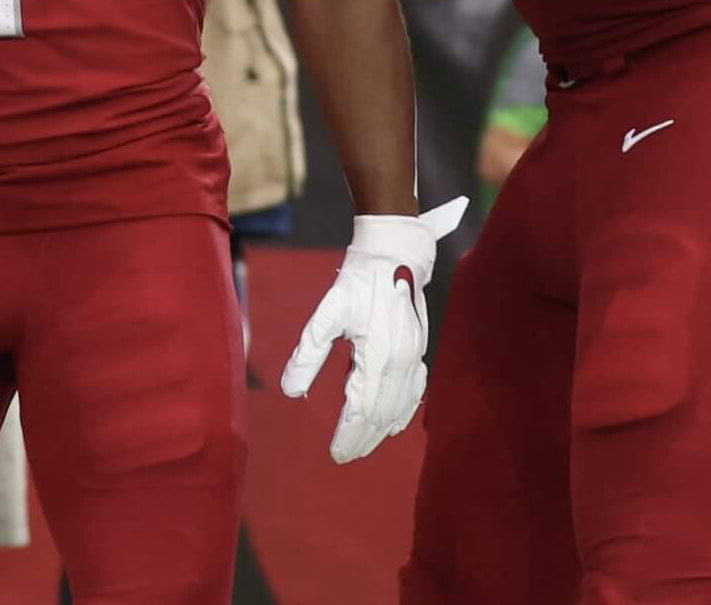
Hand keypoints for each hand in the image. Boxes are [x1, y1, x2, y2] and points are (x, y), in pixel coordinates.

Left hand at [282, 198, 467, 462]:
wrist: (395, 254)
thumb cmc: (358, 281)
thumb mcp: (327, 313)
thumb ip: (309, 353)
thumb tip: (291, 391)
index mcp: (379, 356)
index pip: (362, 409)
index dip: (348, 434)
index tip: (334, 453)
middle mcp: (402, 362)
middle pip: (382, 414)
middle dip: (363, 438)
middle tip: (344, 456)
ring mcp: (415, 357)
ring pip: (400, 407)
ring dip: (381, 431)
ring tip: (362, 446)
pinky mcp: (420, 350)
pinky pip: (415, 392)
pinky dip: (404, 412)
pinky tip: (393, 424)